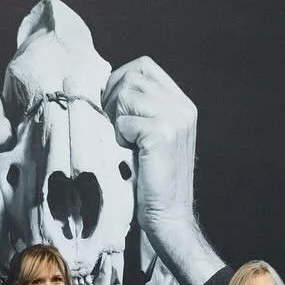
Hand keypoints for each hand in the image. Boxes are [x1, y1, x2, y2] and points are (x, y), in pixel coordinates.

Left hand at [103, 58, 220, 284]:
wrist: (167, 218)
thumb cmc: (148, 180)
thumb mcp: (145, 134)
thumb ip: (135, 106)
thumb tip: (101, 84)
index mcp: (181, 104)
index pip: (143, 66)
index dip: (119, 82)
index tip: (113, 113)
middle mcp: (183, 107)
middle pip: (131, 75)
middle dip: (113, 100)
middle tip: (116, 132)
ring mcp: (176, 119)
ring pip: (125, 93)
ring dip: (115, 119)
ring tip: (125, 145)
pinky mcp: (163, 134)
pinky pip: (124, 120)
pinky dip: (119, 138)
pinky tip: (129, 155)